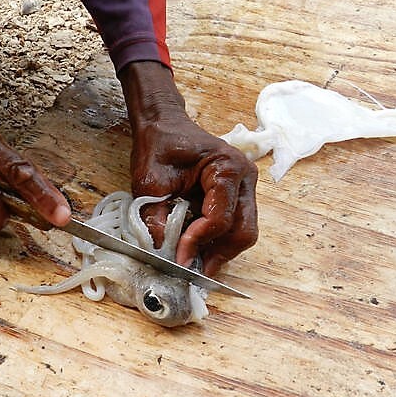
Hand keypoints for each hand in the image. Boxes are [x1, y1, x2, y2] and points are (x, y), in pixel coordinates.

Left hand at [119, 62, 257, 275]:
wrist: (164, 126)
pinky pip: (237, 225)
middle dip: (218, 254)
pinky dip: (219, 241)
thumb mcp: (150, 181)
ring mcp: (245, 187)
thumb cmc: (159, 146)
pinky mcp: (239, 195)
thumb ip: (156, 216)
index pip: (220, 218)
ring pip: (244, 232)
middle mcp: (245, 177)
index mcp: (226, 167)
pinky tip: (199, 248)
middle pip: (243, 230)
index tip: (178, 258)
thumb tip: (162, 251)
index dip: (198, 242)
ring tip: (195, 262)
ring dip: (220, 251)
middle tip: (193, 270)